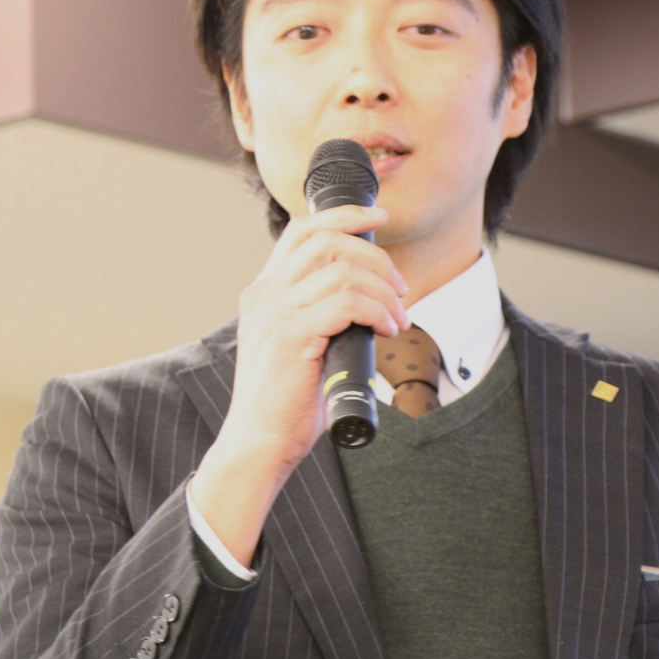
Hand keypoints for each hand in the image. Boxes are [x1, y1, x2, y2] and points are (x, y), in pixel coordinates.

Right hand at [190, 204, 408, 565]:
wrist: (258, 442)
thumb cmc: (284, 403)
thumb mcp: (299, 345)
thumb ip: (318, 315)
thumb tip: (368, 298)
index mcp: (263, 293)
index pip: (301, 231)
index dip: (343, 215)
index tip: (378, 215)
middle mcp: (263, 295)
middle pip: (326, 240)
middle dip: (375, 254)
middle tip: (400, 287)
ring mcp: (273, 314)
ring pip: (341, 270)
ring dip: (383, 289)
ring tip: (397, 318)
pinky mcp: (290, 336)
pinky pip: (345, 302)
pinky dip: (376, 310)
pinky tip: (386, 330)